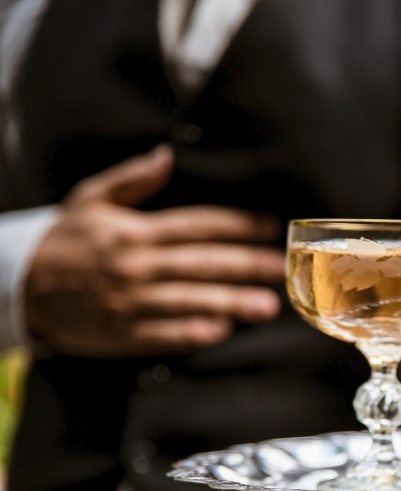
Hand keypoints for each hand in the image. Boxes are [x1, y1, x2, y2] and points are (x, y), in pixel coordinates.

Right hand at [24, 145, 284, 355]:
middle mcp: (136, 265)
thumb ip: (133, 179)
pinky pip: (163, 334)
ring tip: (267, 306)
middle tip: (284, 268)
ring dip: (230, 302)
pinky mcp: (122, 333)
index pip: (197, 225)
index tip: (271, 226)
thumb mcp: (91, 199)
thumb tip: (167, 155)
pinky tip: (221, 332)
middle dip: (247, 265)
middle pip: (202, 263)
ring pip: (189, 300)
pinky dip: (191, 333)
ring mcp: (129, 301)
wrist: (19, 287)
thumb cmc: (66, 240)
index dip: (238, 225)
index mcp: (135, 230)